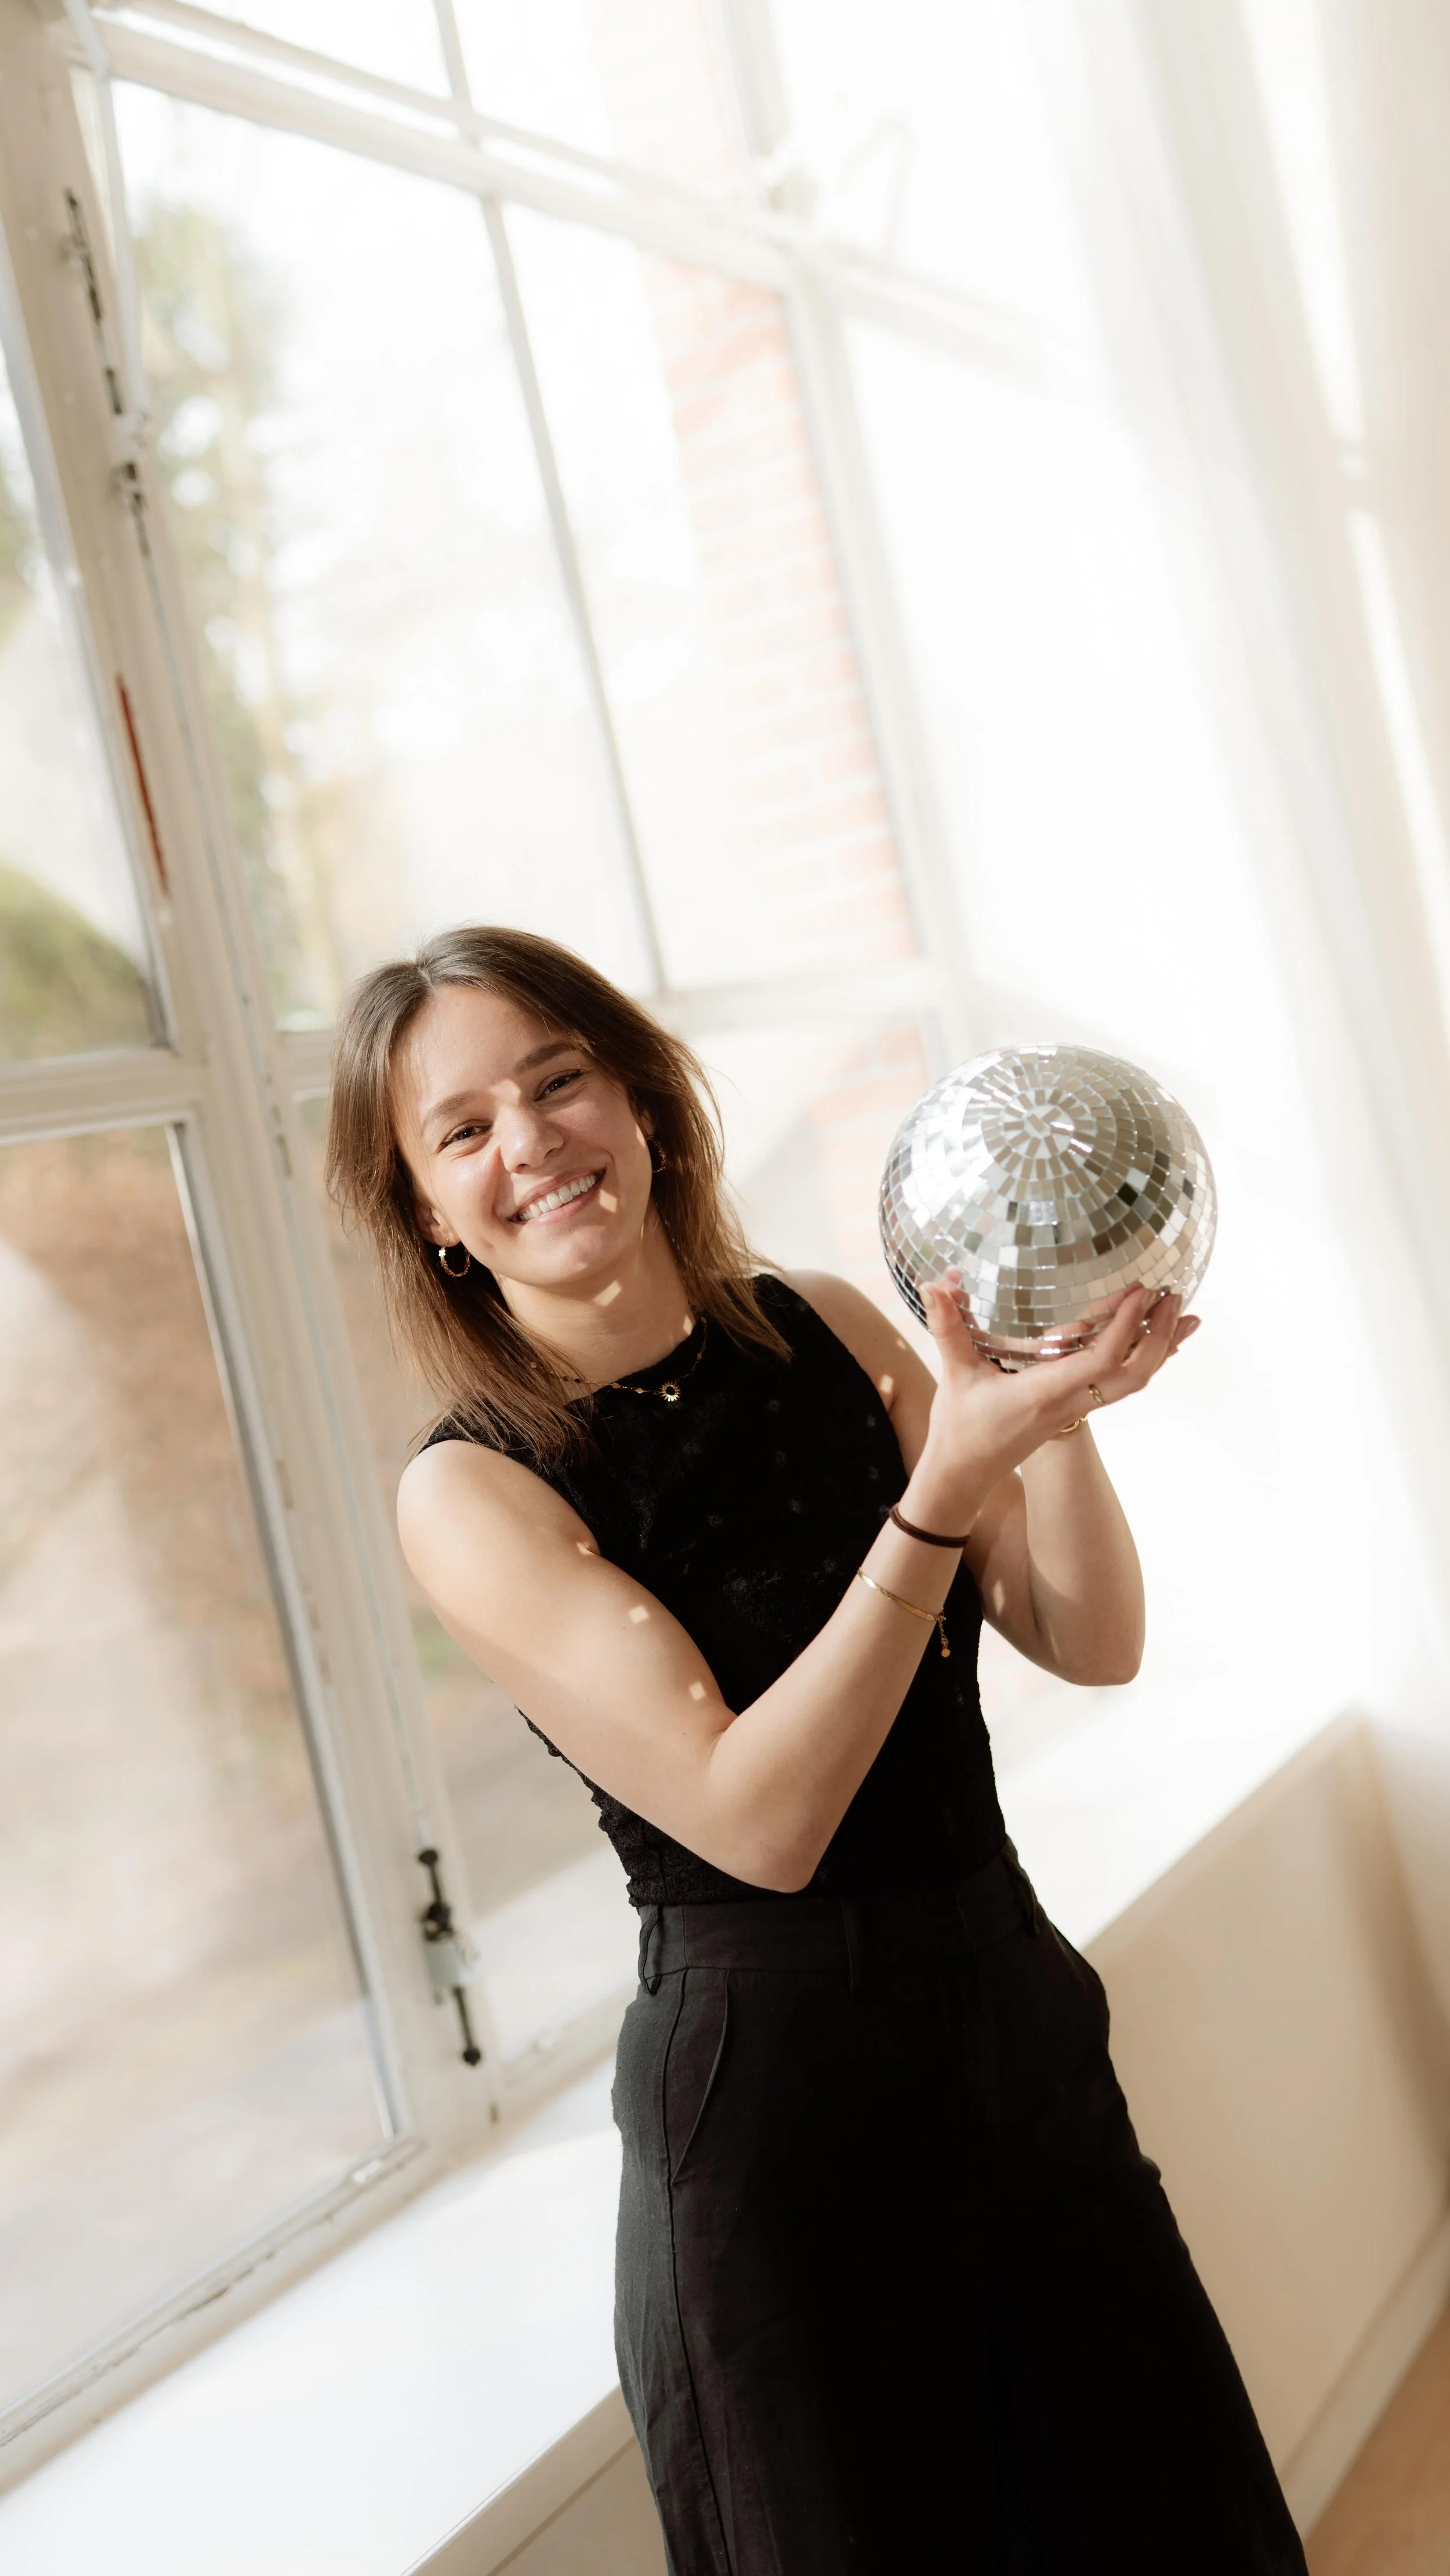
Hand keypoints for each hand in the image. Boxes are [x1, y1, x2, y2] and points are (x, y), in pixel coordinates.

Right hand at [915, 1276, 1199, 1511]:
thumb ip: (947, 1326)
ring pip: (1133, 1380)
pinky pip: (1120, 1381)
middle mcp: (1069, 1402)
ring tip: (1184, 1313)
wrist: (966, 1475)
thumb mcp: (953, 1373)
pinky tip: (1159, 1341)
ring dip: (1161, 1346)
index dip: (1125, 1325)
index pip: (1100, 1360)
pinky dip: (1144, 1358)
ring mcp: (1076, 1407)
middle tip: (1173, 1295)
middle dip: (1159, 1336)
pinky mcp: (1075, 1406)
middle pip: (1134, 1375)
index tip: (1142, 1291)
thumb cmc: (960, 1427)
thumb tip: (935, 1283)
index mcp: (1044, 1392)